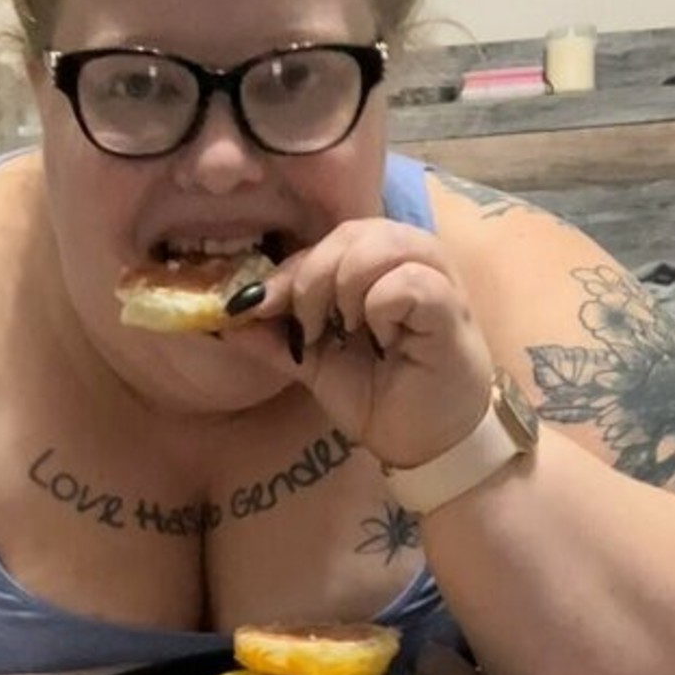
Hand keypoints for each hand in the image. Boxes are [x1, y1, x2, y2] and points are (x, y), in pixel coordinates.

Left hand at [241, 219, 493, 471]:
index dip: (285, 270)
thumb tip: (224, 318)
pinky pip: (406, 280)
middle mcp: (410, 257)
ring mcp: (436, 276)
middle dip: (311, 278)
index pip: (324, 240)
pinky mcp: (450, 305)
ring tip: (346, 330)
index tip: (254, 307)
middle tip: (308, 328)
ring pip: (379, 243)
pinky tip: (381, 339)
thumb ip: (274, 336)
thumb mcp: (313, 363)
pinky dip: (380, 306)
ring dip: (345, 287)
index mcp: (377, 262)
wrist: (424, 442)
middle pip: (349, 232)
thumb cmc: (378, 393)